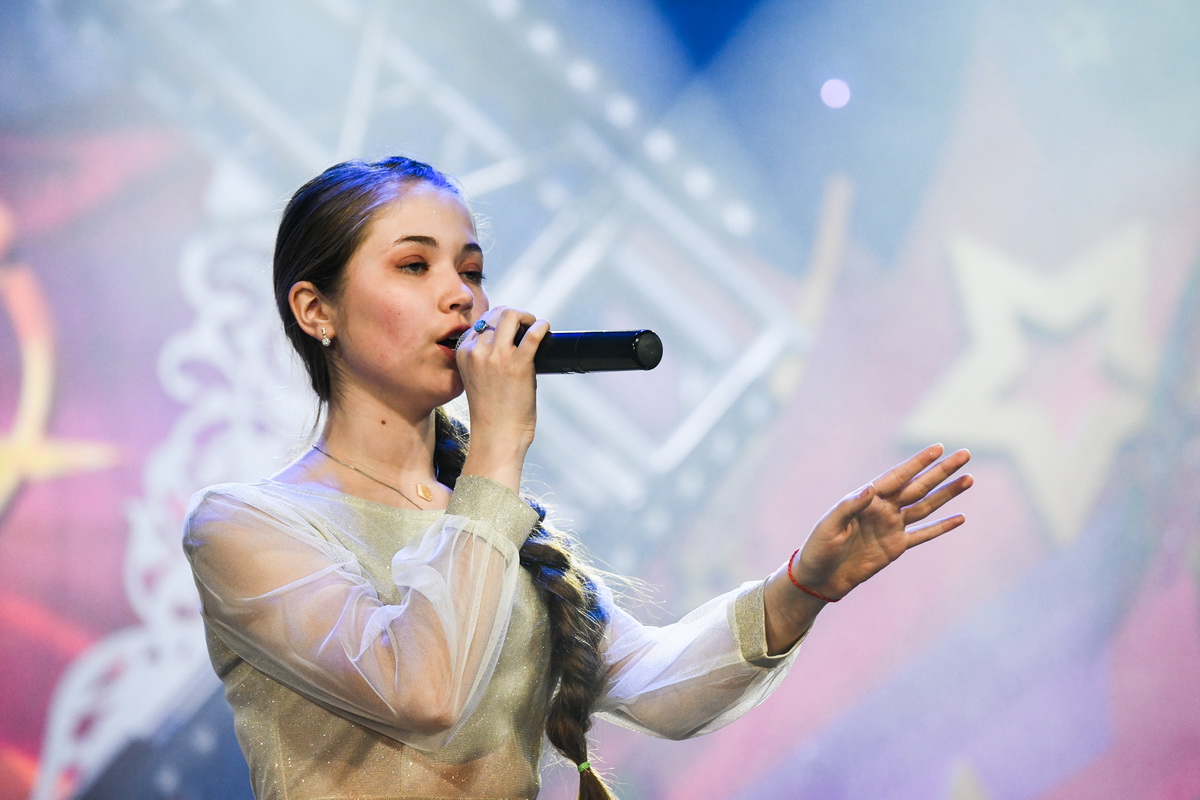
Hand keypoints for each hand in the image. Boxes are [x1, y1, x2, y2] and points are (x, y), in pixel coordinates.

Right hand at [456, 306, 549, 490]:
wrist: (496, 437)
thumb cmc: (490, 414)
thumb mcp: (476, 380)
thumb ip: (482, 360)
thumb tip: (505, 342)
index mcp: (464, 354)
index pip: (481, 321)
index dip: (498, 321)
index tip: (511, 329)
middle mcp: (477, 351)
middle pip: (496, 313)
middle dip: (514, 315)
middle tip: (525, 326)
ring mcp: (497, 356)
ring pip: (511, 314)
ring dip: (527, 316)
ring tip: (534, 326)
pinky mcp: (519, 364)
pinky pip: (533, 333)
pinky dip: (542, 326)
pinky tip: (546, 329)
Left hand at [789, 444, 972, 601]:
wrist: (819, 579)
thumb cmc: (819, 548)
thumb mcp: (830, 525)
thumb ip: (851, 505)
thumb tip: (871, 488)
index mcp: (867, 498)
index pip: (898, 476)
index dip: (918, 462)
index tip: (938, 448)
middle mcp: (883, 509)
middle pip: (919, 486)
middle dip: (942, 471)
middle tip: (965, 455)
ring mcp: (892, 527)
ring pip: (926, 506)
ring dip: (947, 494)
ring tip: (968, 479)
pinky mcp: (896, 547)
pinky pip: (923, 535)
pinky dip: (941, 527)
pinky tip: (960, 518)